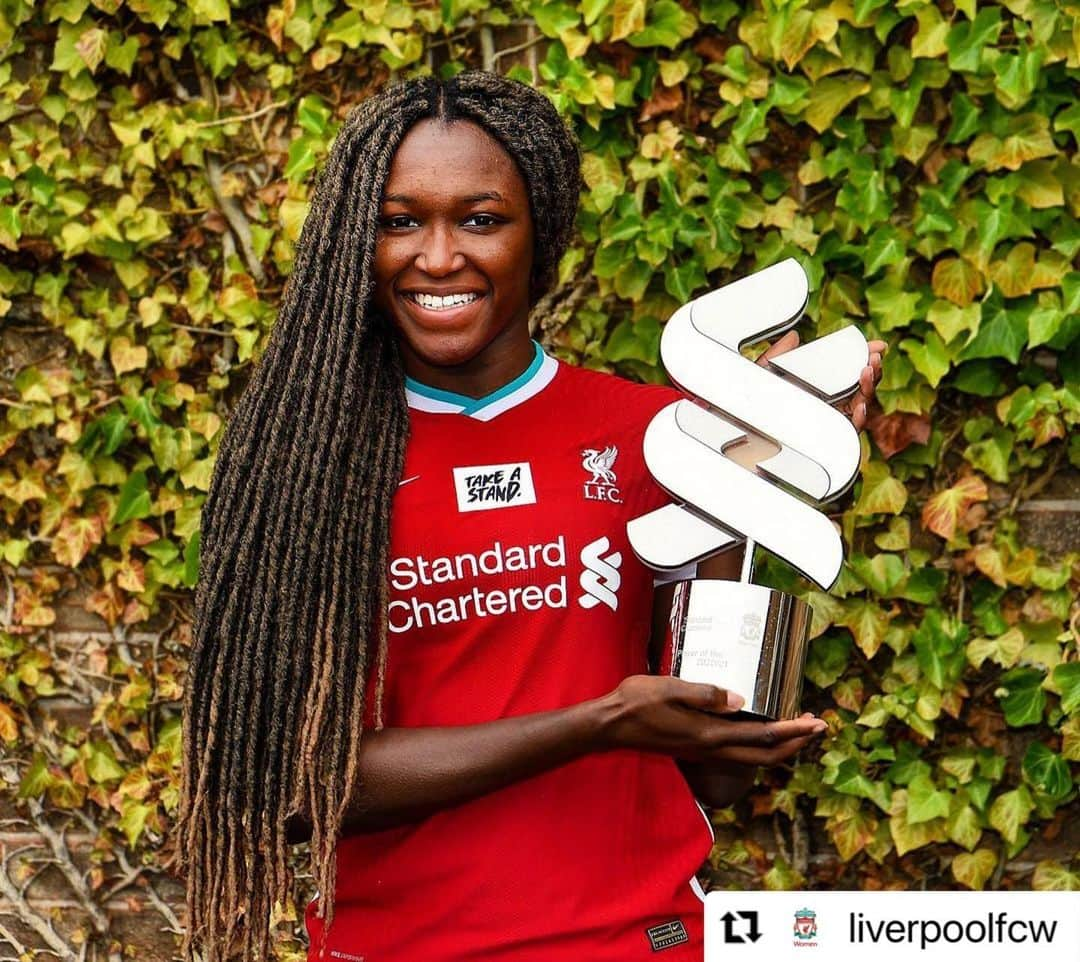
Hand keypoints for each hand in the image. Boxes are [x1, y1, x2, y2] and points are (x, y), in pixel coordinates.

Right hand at [597, 675, 826, 765]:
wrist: (610, 725)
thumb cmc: (636, 702)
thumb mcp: (669, 688)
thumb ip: (704, 693)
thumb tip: (741, 700)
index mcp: (709, 734)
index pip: (762, 736)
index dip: (793, 731)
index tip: (816, 722)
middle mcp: (711, 748)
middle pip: (765, 755)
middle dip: (795, 743)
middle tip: (818, 728)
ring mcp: (704, 751)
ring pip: (753, 756)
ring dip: (779, 746)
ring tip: (797, 729)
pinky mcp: (697, 747)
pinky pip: (738, 752)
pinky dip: (759, 744)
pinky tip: (760, 729)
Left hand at [756, 330, 885, 430]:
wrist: (740, 436)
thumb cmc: (750, 406)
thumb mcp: (760, 376)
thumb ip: (776, 355)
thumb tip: (794, 337)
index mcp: (818, 386)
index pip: (848, 370)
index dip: (864, 357)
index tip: (877, 345)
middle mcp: (827, 404)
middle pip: (860, 387)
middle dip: (873, 370)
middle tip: (876, 356)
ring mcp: (828, 421)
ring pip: (859, 407)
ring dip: (869, 389)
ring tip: (868, 371)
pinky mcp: (825, 440)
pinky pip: (847, 432)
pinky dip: (859, 419)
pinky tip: (861, 406)